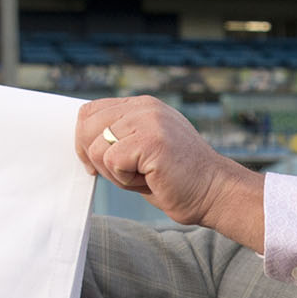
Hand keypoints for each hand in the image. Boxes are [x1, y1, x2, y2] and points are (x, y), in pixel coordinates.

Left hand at [76, 96, 264, 251]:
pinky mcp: (151, 140)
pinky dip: (125, 180)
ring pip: (96, 148)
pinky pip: (111, 162)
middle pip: (86, 127)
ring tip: (144, 175)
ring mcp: (148, 120)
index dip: (84, 141)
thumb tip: (82, 143)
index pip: (89, 112)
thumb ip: (117, 139)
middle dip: (96, 160)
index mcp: (141, 106)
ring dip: (114, 173)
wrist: (214, 191)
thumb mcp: (142, 150)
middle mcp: (144, 107)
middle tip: (125, 174)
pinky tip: (150, 179)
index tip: (98, 165)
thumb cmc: (176, 179)